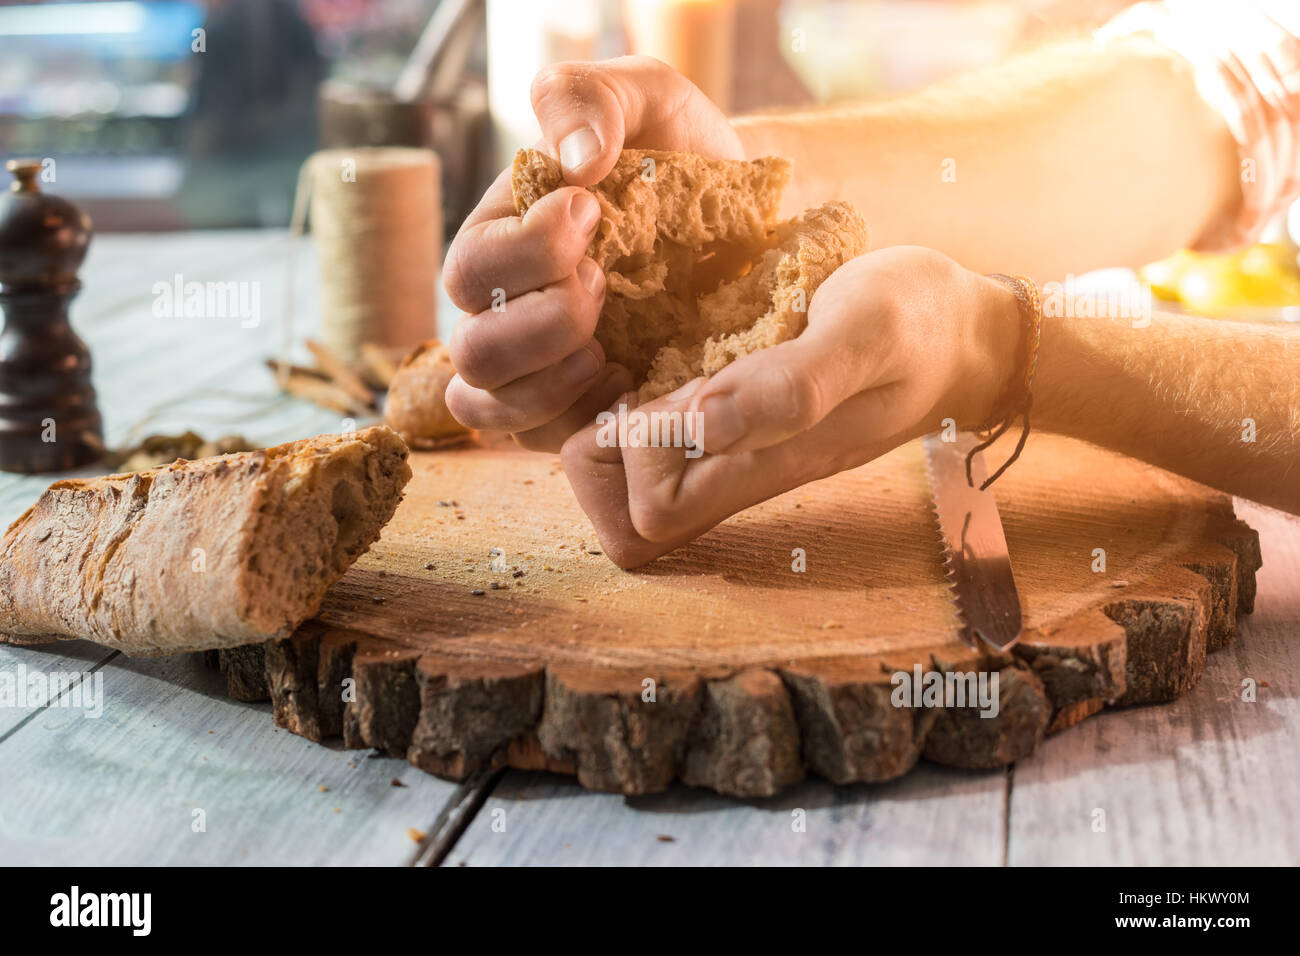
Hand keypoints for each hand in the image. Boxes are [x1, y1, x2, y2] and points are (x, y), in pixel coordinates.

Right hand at [442, 56, 742, 451]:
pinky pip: (539, 440)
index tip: (593, 211)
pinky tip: (631, 383)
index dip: (525, 251)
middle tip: (609, 282)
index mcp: (500, 235)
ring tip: (612, 348)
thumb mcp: (646, 97)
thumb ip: (590, 98)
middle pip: (473, 348)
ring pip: (487, 404)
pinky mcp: (568, 409)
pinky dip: (579, 420)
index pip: (468, 266)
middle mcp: (499, 307)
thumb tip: (573, 158)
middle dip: (545, 321)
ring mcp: (531, 366)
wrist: (743, 218)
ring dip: (551, 382)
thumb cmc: (682, 154)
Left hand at [561, 246, 1022, 566]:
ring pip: (651, 484)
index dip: (630, 459)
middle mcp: (745, 469)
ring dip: (625, 428)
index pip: (654, 514)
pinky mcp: (749, 422)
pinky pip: (676, 443)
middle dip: (606, 451)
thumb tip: (701, 424)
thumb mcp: (868, 332)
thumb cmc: (922, 325)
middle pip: (638, 515)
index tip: (651, 388)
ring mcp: (746, 450)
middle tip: (630, 377)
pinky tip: (668, 348)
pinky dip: (651, 403)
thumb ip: (795, 383)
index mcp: (766, 464)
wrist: (969, 334)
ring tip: (645, 360)